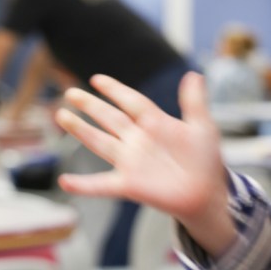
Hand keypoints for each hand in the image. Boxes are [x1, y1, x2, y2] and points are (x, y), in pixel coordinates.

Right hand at [55, 72, 235, 255]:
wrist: (208, 195)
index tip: (97, 79)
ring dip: (81, 130)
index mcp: (156, 124)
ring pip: (100, 142)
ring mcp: (131, 162)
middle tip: (71, 93)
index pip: (131, 102)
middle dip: (91, 105)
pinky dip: (83, 184)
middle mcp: (139, 141)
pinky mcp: (129, 184)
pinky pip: (101, 184)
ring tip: (62, 116)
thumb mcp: (203, 127)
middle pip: (110, 118)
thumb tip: (194, 74)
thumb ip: (195, 101)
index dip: (115, 90)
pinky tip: (66, 180)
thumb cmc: (205, 162)